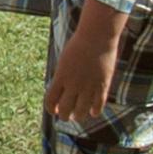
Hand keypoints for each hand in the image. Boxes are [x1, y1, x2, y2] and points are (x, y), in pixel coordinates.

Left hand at [44, 7, 125, 126]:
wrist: (97, 37)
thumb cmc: (79, 45)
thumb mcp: (64, 61)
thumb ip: (61, 77)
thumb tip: (60, 93)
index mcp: (60, 77)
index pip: (50, 101)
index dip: (51, 109)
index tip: (54, 110)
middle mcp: (73, 84)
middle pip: (64, 110)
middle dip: (63, 116)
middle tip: (66, 116)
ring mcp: (88, 86)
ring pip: (81, 112)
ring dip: (78, 117)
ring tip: (78, 116)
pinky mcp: (102, 86)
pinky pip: (98, 105)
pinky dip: (94, 112)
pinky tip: (93, 112)